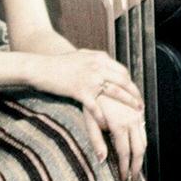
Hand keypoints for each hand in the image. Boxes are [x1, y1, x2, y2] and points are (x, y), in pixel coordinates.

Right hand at [28, 50, 142, 131]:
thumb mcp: (81, 56)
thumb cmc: (58, 64)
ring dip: (127, 104)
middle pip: (123, 81)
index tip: (135, 93)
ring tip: (135, 115)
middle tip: (141, 106)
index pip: (122, 71)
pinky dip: (103, 116)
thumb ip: (95, 60)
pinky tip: (109, 124)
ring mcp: (90, 78)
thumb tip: (107, 63)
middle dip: (134, 95)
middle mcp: (98, 66)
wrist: (40, 66)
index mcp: (100, 58)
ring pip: (115, 92)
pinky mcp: (79, 90)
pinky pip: (95, 106)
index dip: (130, 84)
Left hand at [83, 93, 146, 180]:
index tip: (123, 179)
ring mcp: (137, 115)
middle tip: (133, 179)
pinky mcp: (138, 110)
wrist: (101, 79)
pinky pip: (143, 129)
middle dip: (137, 166)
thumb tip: (102, 160)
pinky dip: (141, 142)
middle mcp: (132, 121)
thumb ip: (96, 141)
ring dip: (141, 155)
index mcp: (120, 126)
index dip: (125, 168)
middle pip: (140, 149)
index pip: (125, 153)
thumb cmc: (91, 102)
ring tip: (136, 166)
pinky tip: (136, 147)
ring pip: (144, 139)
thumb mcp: (89, 121)